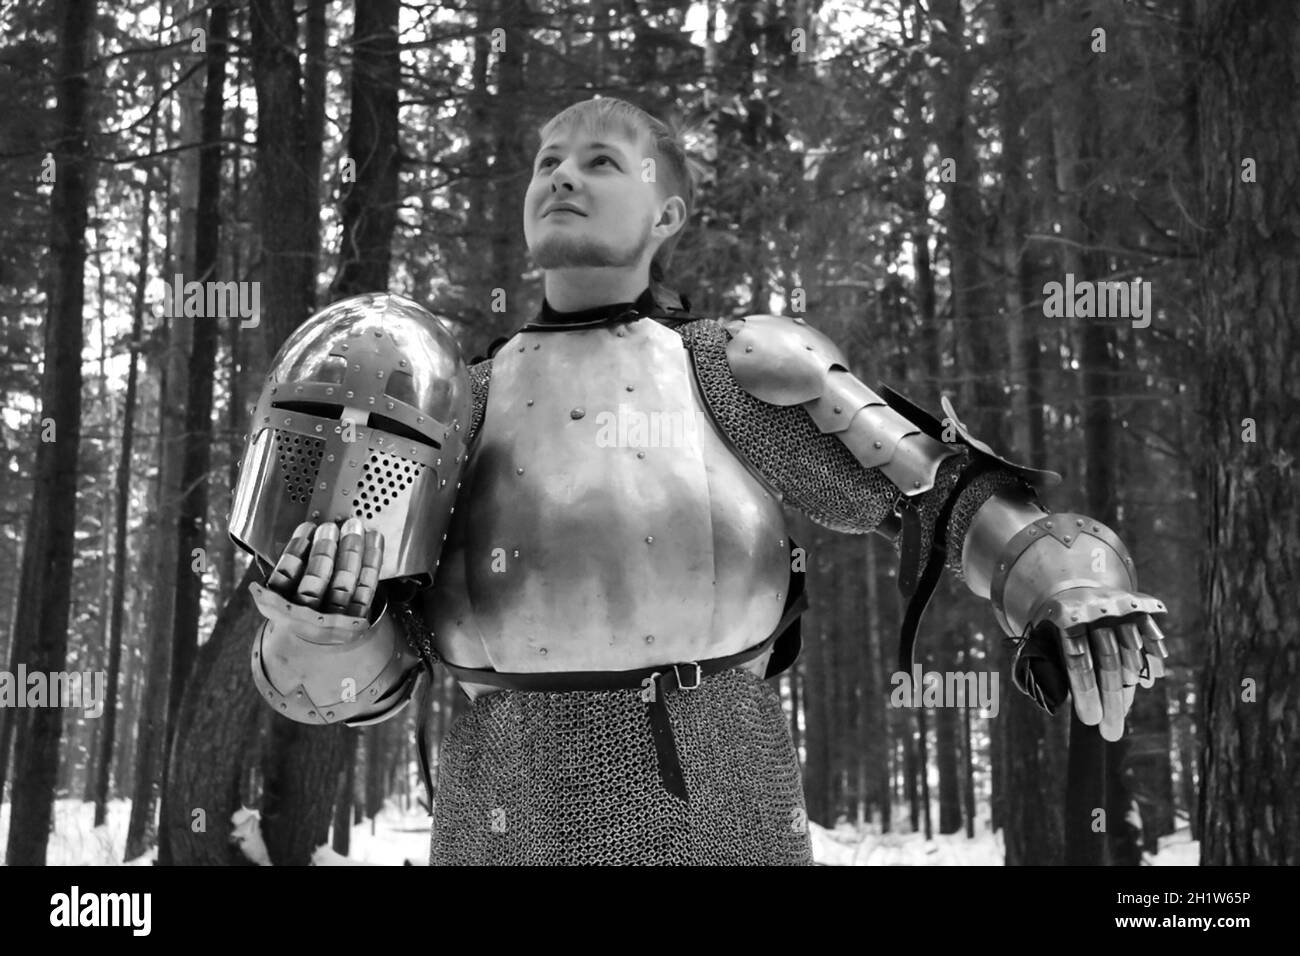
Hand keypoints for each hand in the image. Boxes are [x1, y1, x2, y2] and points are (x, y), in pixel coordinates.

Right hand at [249, 518, 386, 643]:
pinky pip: (366, 589)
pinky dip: (371, 562)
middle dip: (325, 548)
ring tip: (354, 529)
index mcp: (280, 610)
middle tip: (331, 527)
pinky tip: (373, 541)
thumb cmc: (296, 614)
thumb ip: (286, 573)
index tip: (307, 527)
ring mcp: (334, 621)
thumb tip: (304, 537)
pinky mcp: (358, 620)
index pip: (285, 576)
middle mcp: (306, 618)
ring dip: (350, 551)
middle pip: (316, 579)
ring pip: (343, 583)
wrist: (313, 651)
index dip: (296, 549)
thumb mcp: (280, 598)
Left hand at [1011, 586, 1168, 740]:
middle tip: (1111, 733)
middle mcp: (1095, 607)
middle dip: (1112, 701)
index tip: (1091, 722)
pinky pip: (1152, 636)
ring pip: (1132, 650)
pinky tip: (1149, 682)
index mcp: (1063, 615)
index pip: (1077, 660)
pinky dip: (1153, 660)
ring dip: (1129, 686)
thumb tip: (1059, 703)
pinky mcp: (1140, 606)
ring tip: (1122, 712)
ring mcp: (1120, 605)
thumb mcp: (1039, 641)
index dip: (1085, 692)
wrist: (1068, 585)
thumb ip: (1043, 668)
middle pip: (1109, 660)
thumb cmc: (1051, 627)